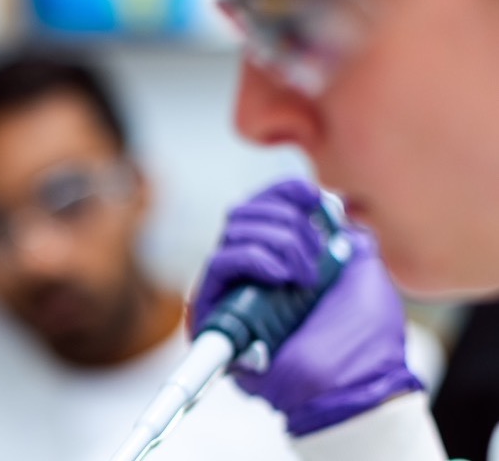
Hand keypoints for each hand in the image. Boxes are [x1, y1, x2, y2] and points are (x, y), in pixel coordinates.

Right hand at [188, 179, 422, 435]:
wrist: (352, 385)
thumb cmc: (362, 341)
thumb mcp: (363, 271)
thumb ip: (344, 235)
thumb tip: (331, 207)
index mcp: (284, 258)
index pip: (265, 204)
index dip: (284, 192)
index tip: (314, 198)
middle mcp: (253, 271)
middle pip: (245, 211)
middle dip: (287, 221)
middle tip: (316, 255)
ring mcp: (234, 290)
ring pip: (233, 230)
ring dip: (277, 242)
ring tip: (305, 276)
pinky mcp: (215, 311)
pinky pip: (221, 262)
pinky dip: (254, 258)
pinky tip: (281, 277)